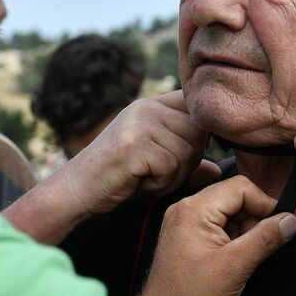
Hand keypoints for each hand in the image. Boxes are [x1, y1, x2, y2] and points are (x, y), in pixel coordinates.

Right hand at [63, 91, 219, 216]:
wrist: (76, 190)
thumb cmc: (117, 179)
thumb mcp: (155, 165)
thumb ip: (186, 162)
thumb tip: (218, 169)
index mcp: (151, 105)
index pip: (194, 106)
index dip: (203, 133)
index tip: (192, 155)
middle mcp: (146, 108)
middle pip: (198, 130)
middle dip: (190, 160)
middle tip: (165, 176)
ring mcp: (139, 124)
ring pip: (187, 150)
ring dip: (175, 176)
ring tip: (151, 181)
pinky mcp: (134, 145)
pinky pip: (171, 166)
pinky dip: (162, 184)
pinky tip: (142, 184)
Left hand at [132, 176, 295, 295]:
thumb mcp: (236, 266)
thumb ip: (265, 238)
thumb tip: (290, 220)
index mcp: (195, 209)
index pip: (240, 187)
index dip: (265, 204)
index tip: (279, 225)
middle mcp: (185, 208)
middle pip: (233, 197)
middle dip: (253, 219)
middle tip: (258, 246)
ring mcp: (183, 221)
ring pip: (227, 211)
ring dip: (243, 230)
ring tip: (241, 257)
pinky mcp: (185, 234)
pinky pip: (216, 224)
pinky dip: (231, 237)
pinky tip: (232, 258)